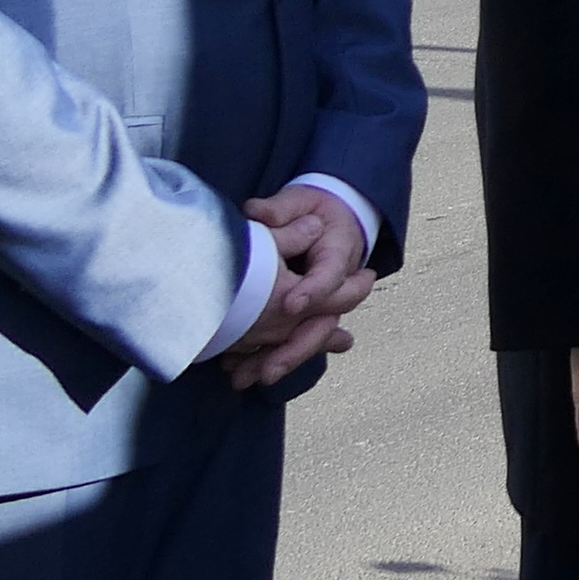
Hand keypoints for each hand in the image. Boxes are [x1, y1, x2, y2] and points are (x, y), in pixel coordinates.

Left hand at [224, 190, 375, 388]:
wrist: (334, 218)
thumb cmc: (314, 208)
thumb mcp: (300, 200)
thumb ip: (280, 210)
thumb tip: (256, 212)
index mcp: (339, 254)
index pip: (330, 275)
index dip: (312, 290)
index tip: (290, 304)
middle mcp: (335, 287)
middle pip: (322, 324)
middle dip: (295, 348)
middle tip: (267, 370)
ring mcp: (321, 306)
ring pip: (305, 341)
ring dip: (276, 361)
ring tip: (245, 378)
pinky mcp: (304, 316)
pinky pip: (290, 341)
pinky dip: (266, 357)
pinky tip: (239, 372)